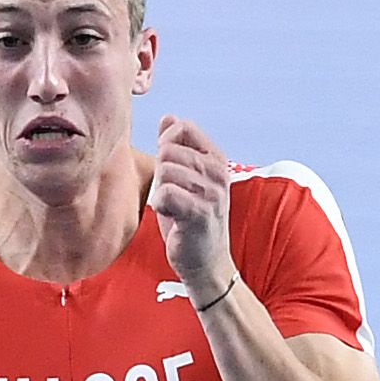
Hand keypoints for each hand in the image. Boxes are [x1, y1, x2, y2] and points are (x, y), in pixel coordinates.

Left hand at [149, 114, 236, 296]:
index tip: (169, 166)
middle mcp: (218, 172)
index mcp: (216, 158)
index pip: (182, 127)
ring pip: (165, 171)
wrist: (206, 263)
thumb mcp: (186, 177)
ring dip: (161, 191)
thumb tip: (168, 117)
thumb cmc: (191, 219)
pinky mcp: (200, 213)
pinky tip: (172, 217)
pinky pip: (165, 194)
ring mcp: (212, 192)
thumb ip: (177, 146)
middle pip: (168, 149)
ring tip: (175, 207)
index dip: (165, 142)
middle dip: (161, 172)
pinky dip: (161, 206)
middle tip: (173, 194)